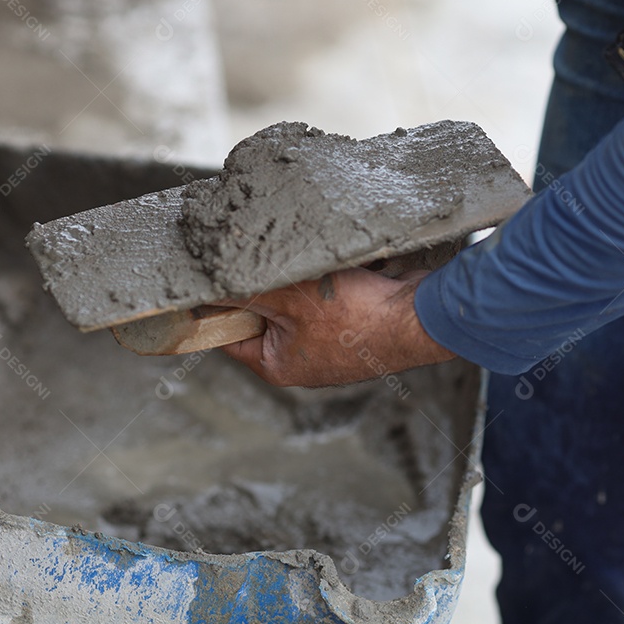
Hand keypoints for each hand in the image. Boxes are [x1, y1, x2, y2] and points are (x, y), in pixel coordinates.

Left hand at [221, 267, 455, 387]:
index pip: (230, 333)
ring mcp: (329, 343)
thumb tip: (203, 286)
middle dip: (270, 281)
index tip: (211, 275)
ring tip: (313, 265)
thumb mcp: (286, 298)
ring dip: (302, 275)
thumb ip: (242, 292)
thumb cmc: (356, 316)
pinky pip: (328, 293)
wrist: (420, 315)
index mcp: (278, 366)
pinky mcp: (353, 322)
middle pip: (265, 311)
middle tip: (268, 257)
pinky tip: (341, 267)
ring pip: (298, 297)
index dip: (219, 303)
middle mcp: (302, 360)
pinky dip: (330, 276)